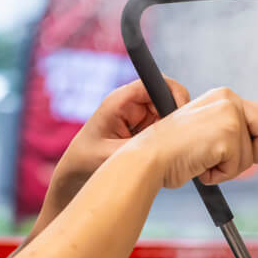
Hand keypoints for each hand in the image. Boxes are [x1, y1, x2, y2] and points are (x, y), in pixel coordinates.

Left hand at [53, 78, 190, 187]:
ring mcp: (139, 117)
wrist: (74, 175)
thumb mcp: (111, 155)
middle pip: (168, 98)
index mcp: (121, 101)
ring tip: (170, 153)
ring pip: (170, 116)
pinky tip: (165, 158)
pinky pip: (166, 130)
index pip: (156, 83)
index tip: (183, 116)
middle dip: (178, 118)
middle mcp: (132, 105)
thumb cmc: (85, 161)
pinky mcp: (144, 130)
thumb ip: (138, 147)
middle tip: (180, 141)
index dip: (174, 94)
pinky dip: (171, 142)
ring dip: (175, 133)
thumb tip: (167, 142)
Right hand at [127, 88, 257, 189]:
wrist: (149, 157)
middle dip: (254, 153)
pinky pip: (238, 168)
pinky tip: (200, 165)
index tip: (241, 151)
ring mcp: (230, 115)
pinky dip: (220, 175)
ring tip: (203, 160)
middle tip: (225, 159)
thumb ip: (234, 127)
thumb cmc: (172, 149)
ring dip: (229, 168)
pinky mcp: (228, 134)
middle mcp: (229, 100)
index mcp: (223, 96)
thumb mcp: (208, 129)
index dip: (257, 141)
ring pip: (253, 156)